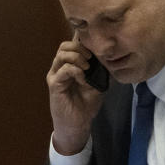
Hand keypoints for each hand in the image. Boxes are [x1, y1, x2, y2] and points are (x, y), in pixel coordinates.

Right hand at [46, 36, 104, 154]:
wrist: (78, 123)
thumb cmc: (86, 104)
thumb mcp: (99, 83)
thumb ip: (101, 70)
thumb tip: (109, 56)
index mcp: (70, 65)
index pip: (71, 44)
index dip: (82, 40)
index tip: (95, 46)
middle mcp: (60, 67)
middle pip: (64, 45)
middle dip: (79, 48)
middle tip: (91, 58)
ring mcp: (55, 75)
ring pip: (62, 54)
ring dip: (77, 58)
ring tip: (87, 68)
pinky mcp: (54, 84)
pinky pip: (63, 69)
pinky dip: (76, 71)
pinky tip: (83, 80)